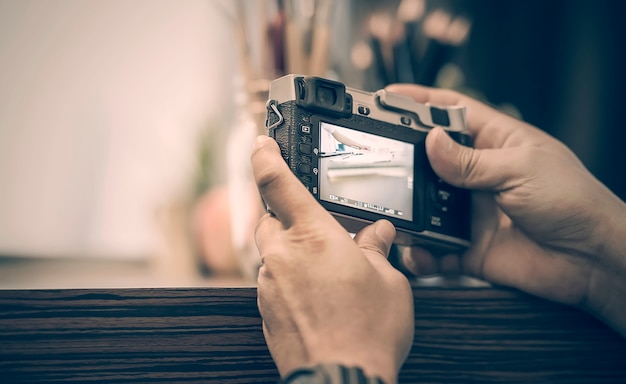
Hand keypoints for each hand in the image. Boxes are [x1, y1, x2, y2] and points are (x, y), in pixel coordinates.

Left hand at [251, 136, 413, 383]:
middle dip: (286, 215)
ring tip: (325, 272)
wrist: (342, 378)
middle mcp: (282, 256)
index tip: (261, 143)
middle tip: (314, 226)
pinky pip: (274, 282)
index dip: (265, 156)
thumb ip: (378, 250)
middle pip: (270, 219)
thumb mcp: (389, 282)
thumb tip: (379, 235)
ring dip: (292, 253)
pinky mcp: (266, 311)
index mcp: (312, 236)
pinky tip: (316, 295)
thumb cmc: (367, 332)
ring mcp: (269, 285)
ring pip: (272, 253)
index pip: (277, 183)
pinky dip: (290, 280)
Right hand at [387, 84, 625, 336]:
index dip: (419, 102)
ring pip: (426, 206)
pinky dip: (423, 254)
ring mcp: (471, 210)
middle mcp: (478, 174)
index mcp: (495, 142)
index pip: (451, 112)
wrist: (592, 260)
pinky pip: (436, 249)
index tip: (388, 97)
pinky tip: (420, 254)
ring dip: (409, 212)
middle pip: (429, 160)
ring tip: (394, 214)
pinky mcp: (469, 245)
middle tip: (378, 161)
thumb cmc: (572, 200)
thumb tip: (430, 142)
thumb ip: (470, 161)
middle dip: (403, 160)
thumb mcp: (520, 169)